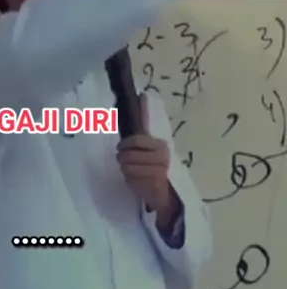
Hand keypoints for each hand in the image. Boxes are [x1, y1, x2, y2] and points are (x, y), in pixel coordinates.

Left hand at [116, 95, 180, 229]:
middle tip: (124, 161)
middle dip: (122, 158)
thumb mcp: (150, 144)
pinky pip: (130, 179)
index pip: (136, 140)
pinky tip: (135, 180)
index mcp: (160, 145)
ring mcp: (157, 172)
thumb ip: (146, 121)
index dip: (125, 145)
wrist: (167, 194)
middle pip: (127, 155)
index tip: (121, 147)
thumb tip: (143, 95)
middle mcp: (162, 157)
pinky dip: (129, 180)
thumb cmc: (155, 165)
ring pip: (127, 167)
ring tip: (130, 170)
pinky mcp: (152, 185)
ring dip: (125, 169)